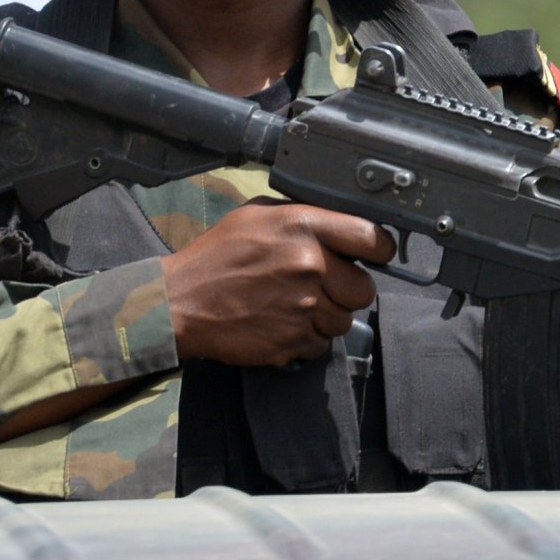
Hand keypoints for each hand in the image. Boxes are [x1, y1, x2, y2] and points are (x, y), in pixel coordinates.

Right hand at [160, 202, 395, 367]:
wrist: (181, 302)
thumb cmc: (217, 256)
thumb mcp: (258, 216)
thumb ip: (304, 216)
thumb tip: (341, 223)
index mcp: (303, 227)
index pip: (372, 238)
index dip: (378, 249)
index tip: (372, 254)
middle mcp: (309, 265)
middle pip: (365, 288)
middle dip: (347, 289)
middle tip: (322, 285)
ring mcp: (303, 307)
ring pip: (344, 320)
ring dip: (326, 316)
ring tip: (295, 305)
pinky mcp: (293, 341)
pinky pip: (321, 343)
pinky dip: (307, 338)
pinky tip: (282, 323)